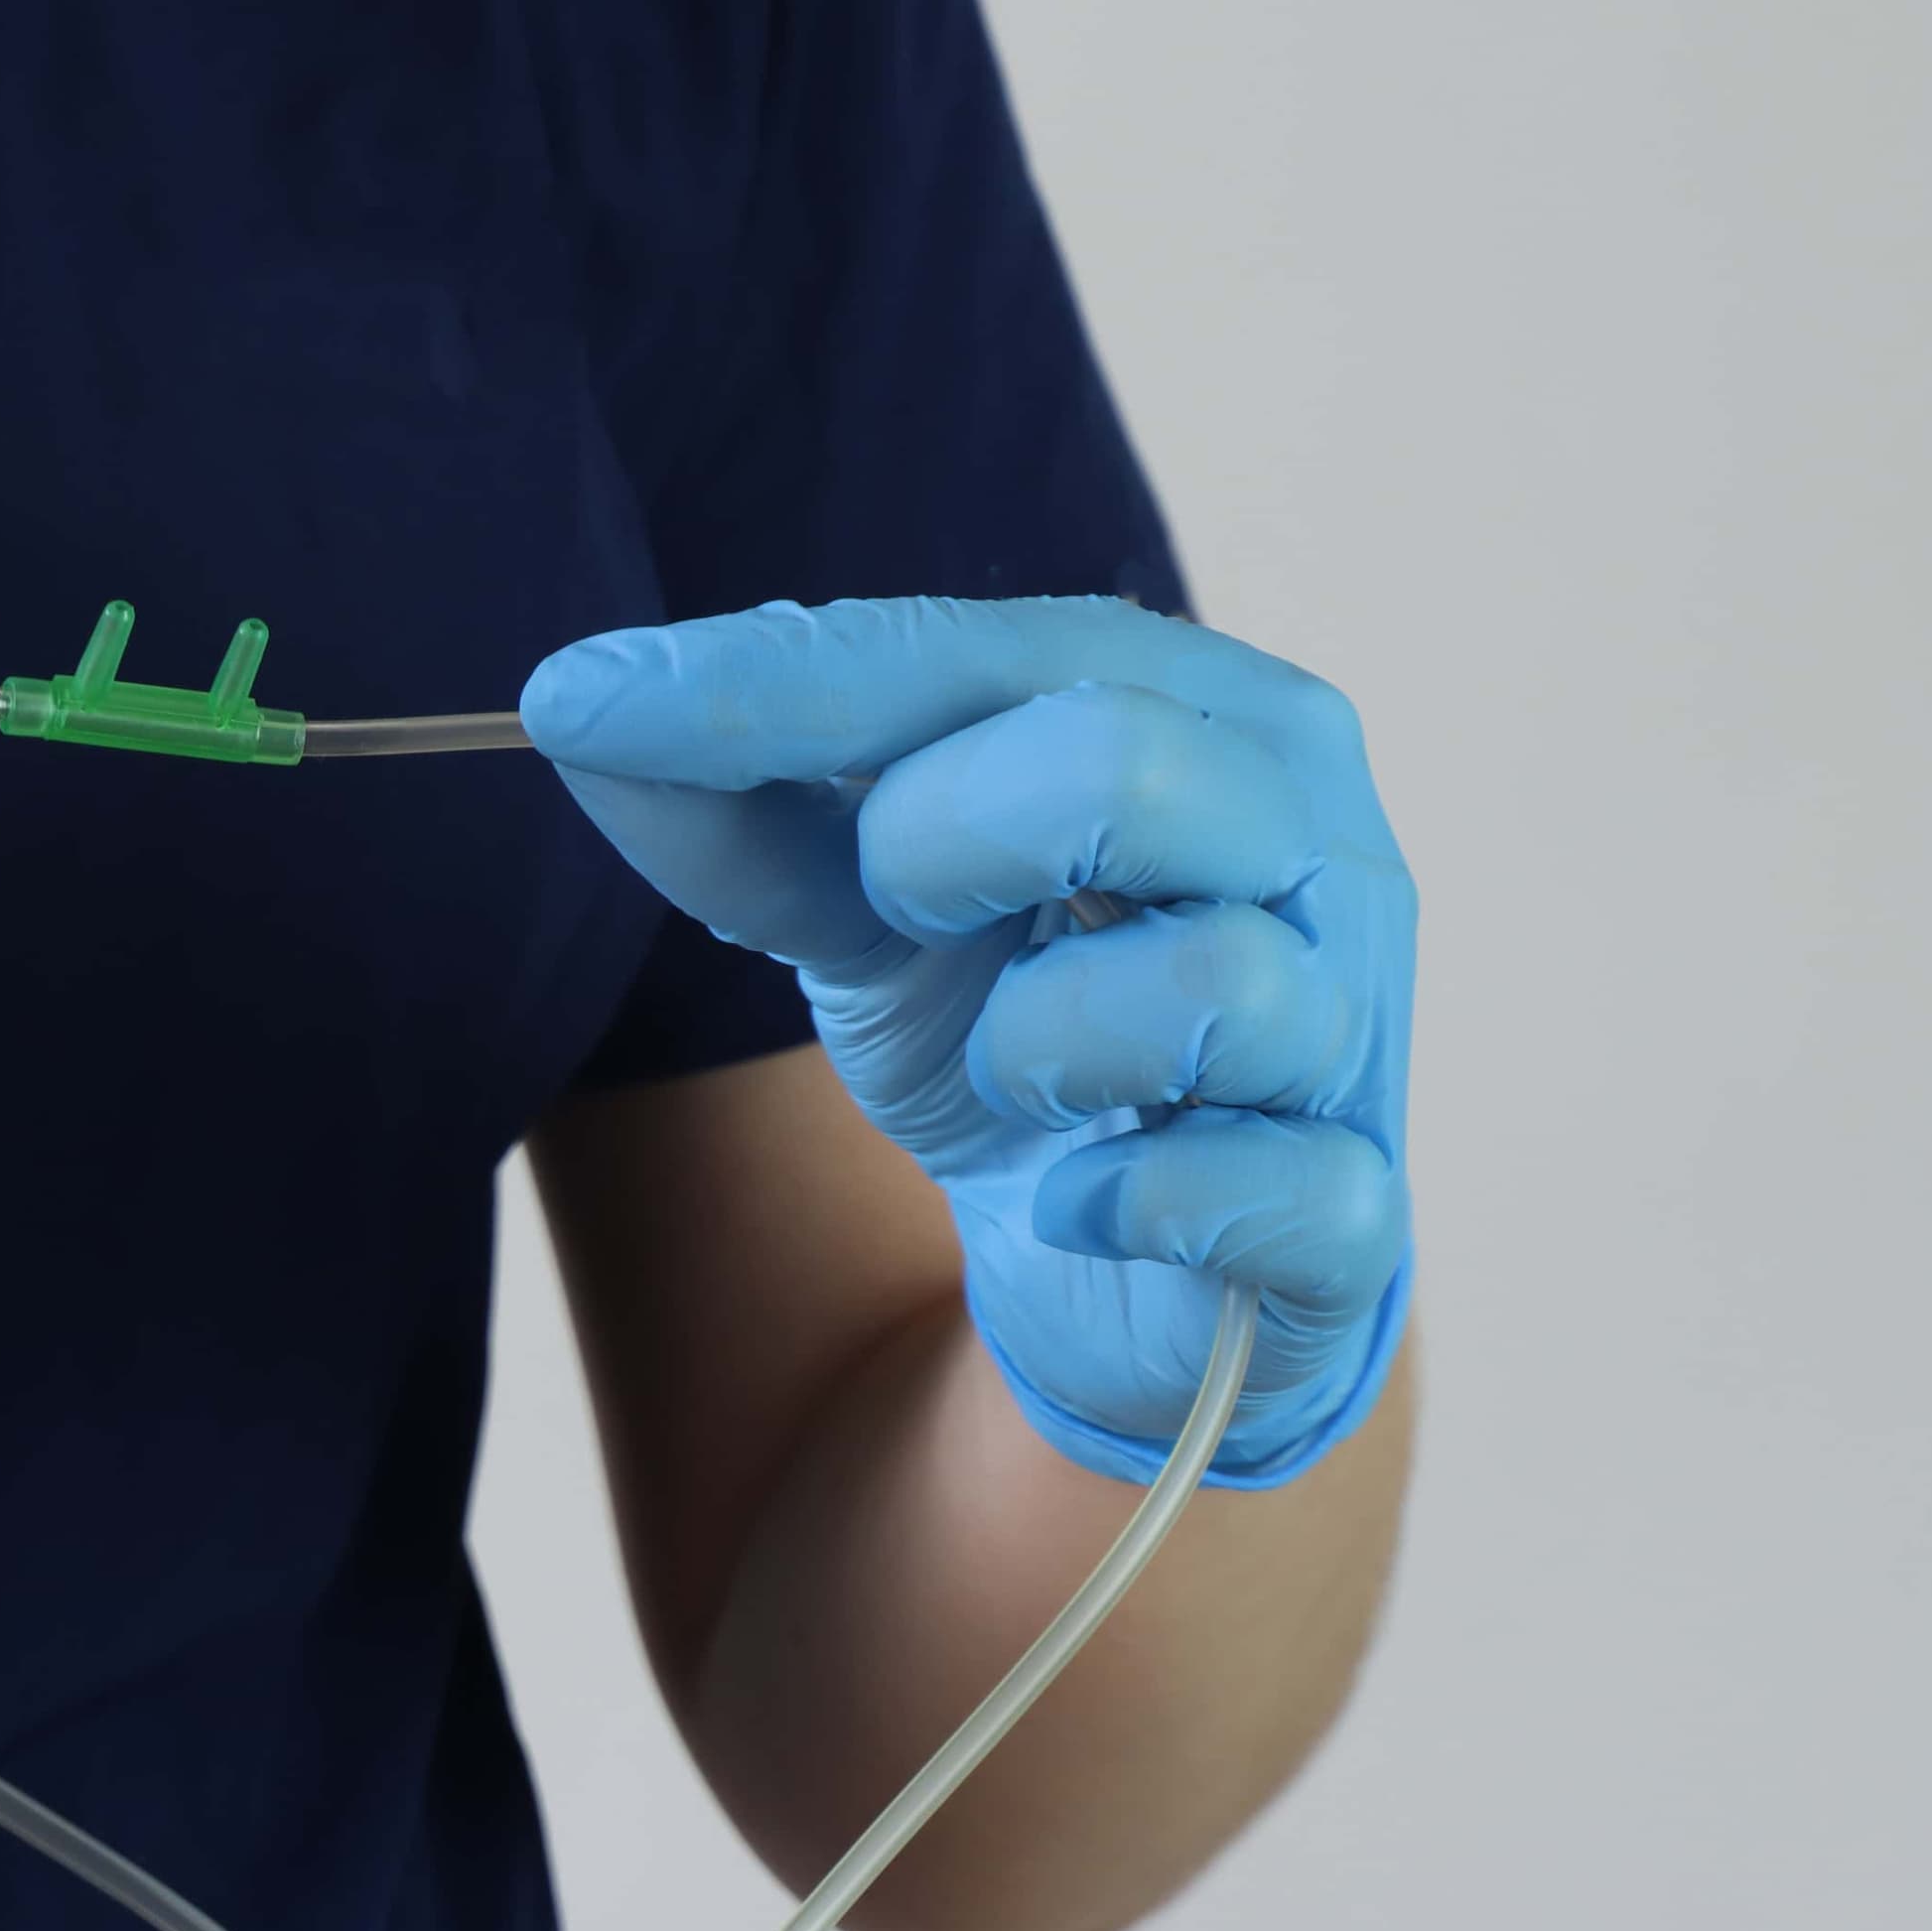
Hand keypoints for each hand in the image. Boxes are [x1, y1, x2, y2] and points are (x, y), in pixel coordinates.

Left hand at [523, 595, 1411, 1486]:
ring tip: (1021, 1073)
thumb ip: (737, 806)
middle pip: (1120, 764)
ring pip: (1205, 985)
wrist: (1117, 1276)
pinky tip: (1079, 1200)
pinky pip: (1257, 1189)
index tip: (578, 700)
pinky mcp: (1352, 1215)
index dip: (778, 680)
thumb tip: (577, 710)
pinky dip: (1118, 1202)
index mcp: (1205, 712)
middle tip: (902, 908)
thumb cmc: (1013, 1035)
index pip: (981, 655)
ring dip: (1038, 1046)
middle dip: (940, 843)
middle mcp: (1314, 840)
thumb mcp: (852, 908)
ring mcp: (1354, 1027)